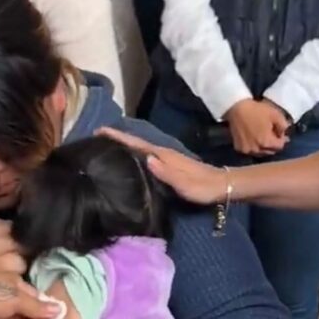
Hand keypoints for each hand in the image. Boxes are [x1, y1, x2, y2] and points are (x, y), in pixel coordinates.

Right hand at [97, 128, 228, 204]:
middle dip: (117, 138)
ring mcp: (167, 158)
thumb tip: (147, 158)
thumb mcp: (185, 184)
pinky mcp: (169, 165)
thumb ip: (166, 173)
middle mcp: (163, 153)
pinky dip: (135, 153)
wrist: (222, 186)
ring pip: (141, 148)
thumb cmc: (203, 187)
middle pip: (136, 142)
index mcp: (164, 156)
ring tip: (107, 145)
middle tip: (95, 137)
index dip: (119, 137)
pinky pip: (146, 155)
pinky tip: (130, 159)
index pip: (137, 143)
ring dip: (124, 145)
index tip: (100, 130)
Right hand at [225, 99, 288, 156]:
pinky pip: (250, 150)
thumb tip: (283, 133)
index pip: (280, 146)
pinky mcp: (238, 148)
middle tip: (272, 134)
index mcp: (266, 142)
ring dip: (263, 146)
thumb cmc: (257, 110)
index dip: (282, 138)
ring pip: (260, 152)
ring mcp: (246, 150)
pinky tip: (252, 137)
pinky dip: (253, 146)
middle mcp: (257, 150)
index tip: (279, 131)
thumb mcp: (275, 114)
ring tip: (262, 135)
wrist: (237, 108)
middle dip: (273, 143)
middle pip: (270, 151)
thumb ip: (283, 126)